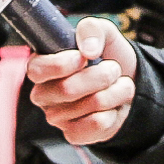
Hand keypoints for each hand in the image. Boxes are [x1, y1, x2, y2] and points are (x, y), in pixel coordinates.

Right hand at [27, 16, 137, 144]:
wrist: (127, 80)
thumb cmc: (105, 56)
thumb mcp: (102, 32)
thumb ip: (91, 29)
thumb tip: (88, 49)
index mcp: (42, 66)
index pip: (37, 70)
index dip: (61, 64)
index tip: (83, 57)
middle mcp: (44, 93)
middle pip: (67, 90)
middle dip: (101, 75)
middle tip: (112, 68)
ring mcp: (57, 117)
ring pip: (90, 105)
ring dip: (115, 91)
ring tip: (117, 84)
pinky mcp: (73, 134)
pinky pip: (96, 125)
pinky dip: (113, 112)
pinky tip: (112, 106)